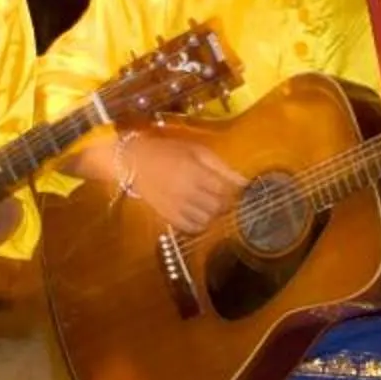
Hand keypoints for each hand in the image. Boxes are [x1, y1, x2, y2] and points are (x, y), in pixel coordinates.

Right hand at [119, 131, 246, 234]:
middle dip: (225, 203)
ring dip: (213, 215)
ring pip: (207, 220)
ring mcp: (177, 206)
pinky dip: (200, 225)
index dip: (235, 192)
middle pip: (218, 207)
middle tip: (223, 197)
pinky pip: (191, 229)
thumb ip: (222, 167)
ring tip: (209, 205)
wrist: (134, 161)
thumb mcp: (197, 151)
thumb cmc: (168, 150)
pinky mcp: (168, 216)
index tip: (235, 189)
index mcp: (196, 172)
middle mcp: (188, 192)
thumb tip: (245, 182)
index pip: (226, 190)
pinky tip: (199, 215)